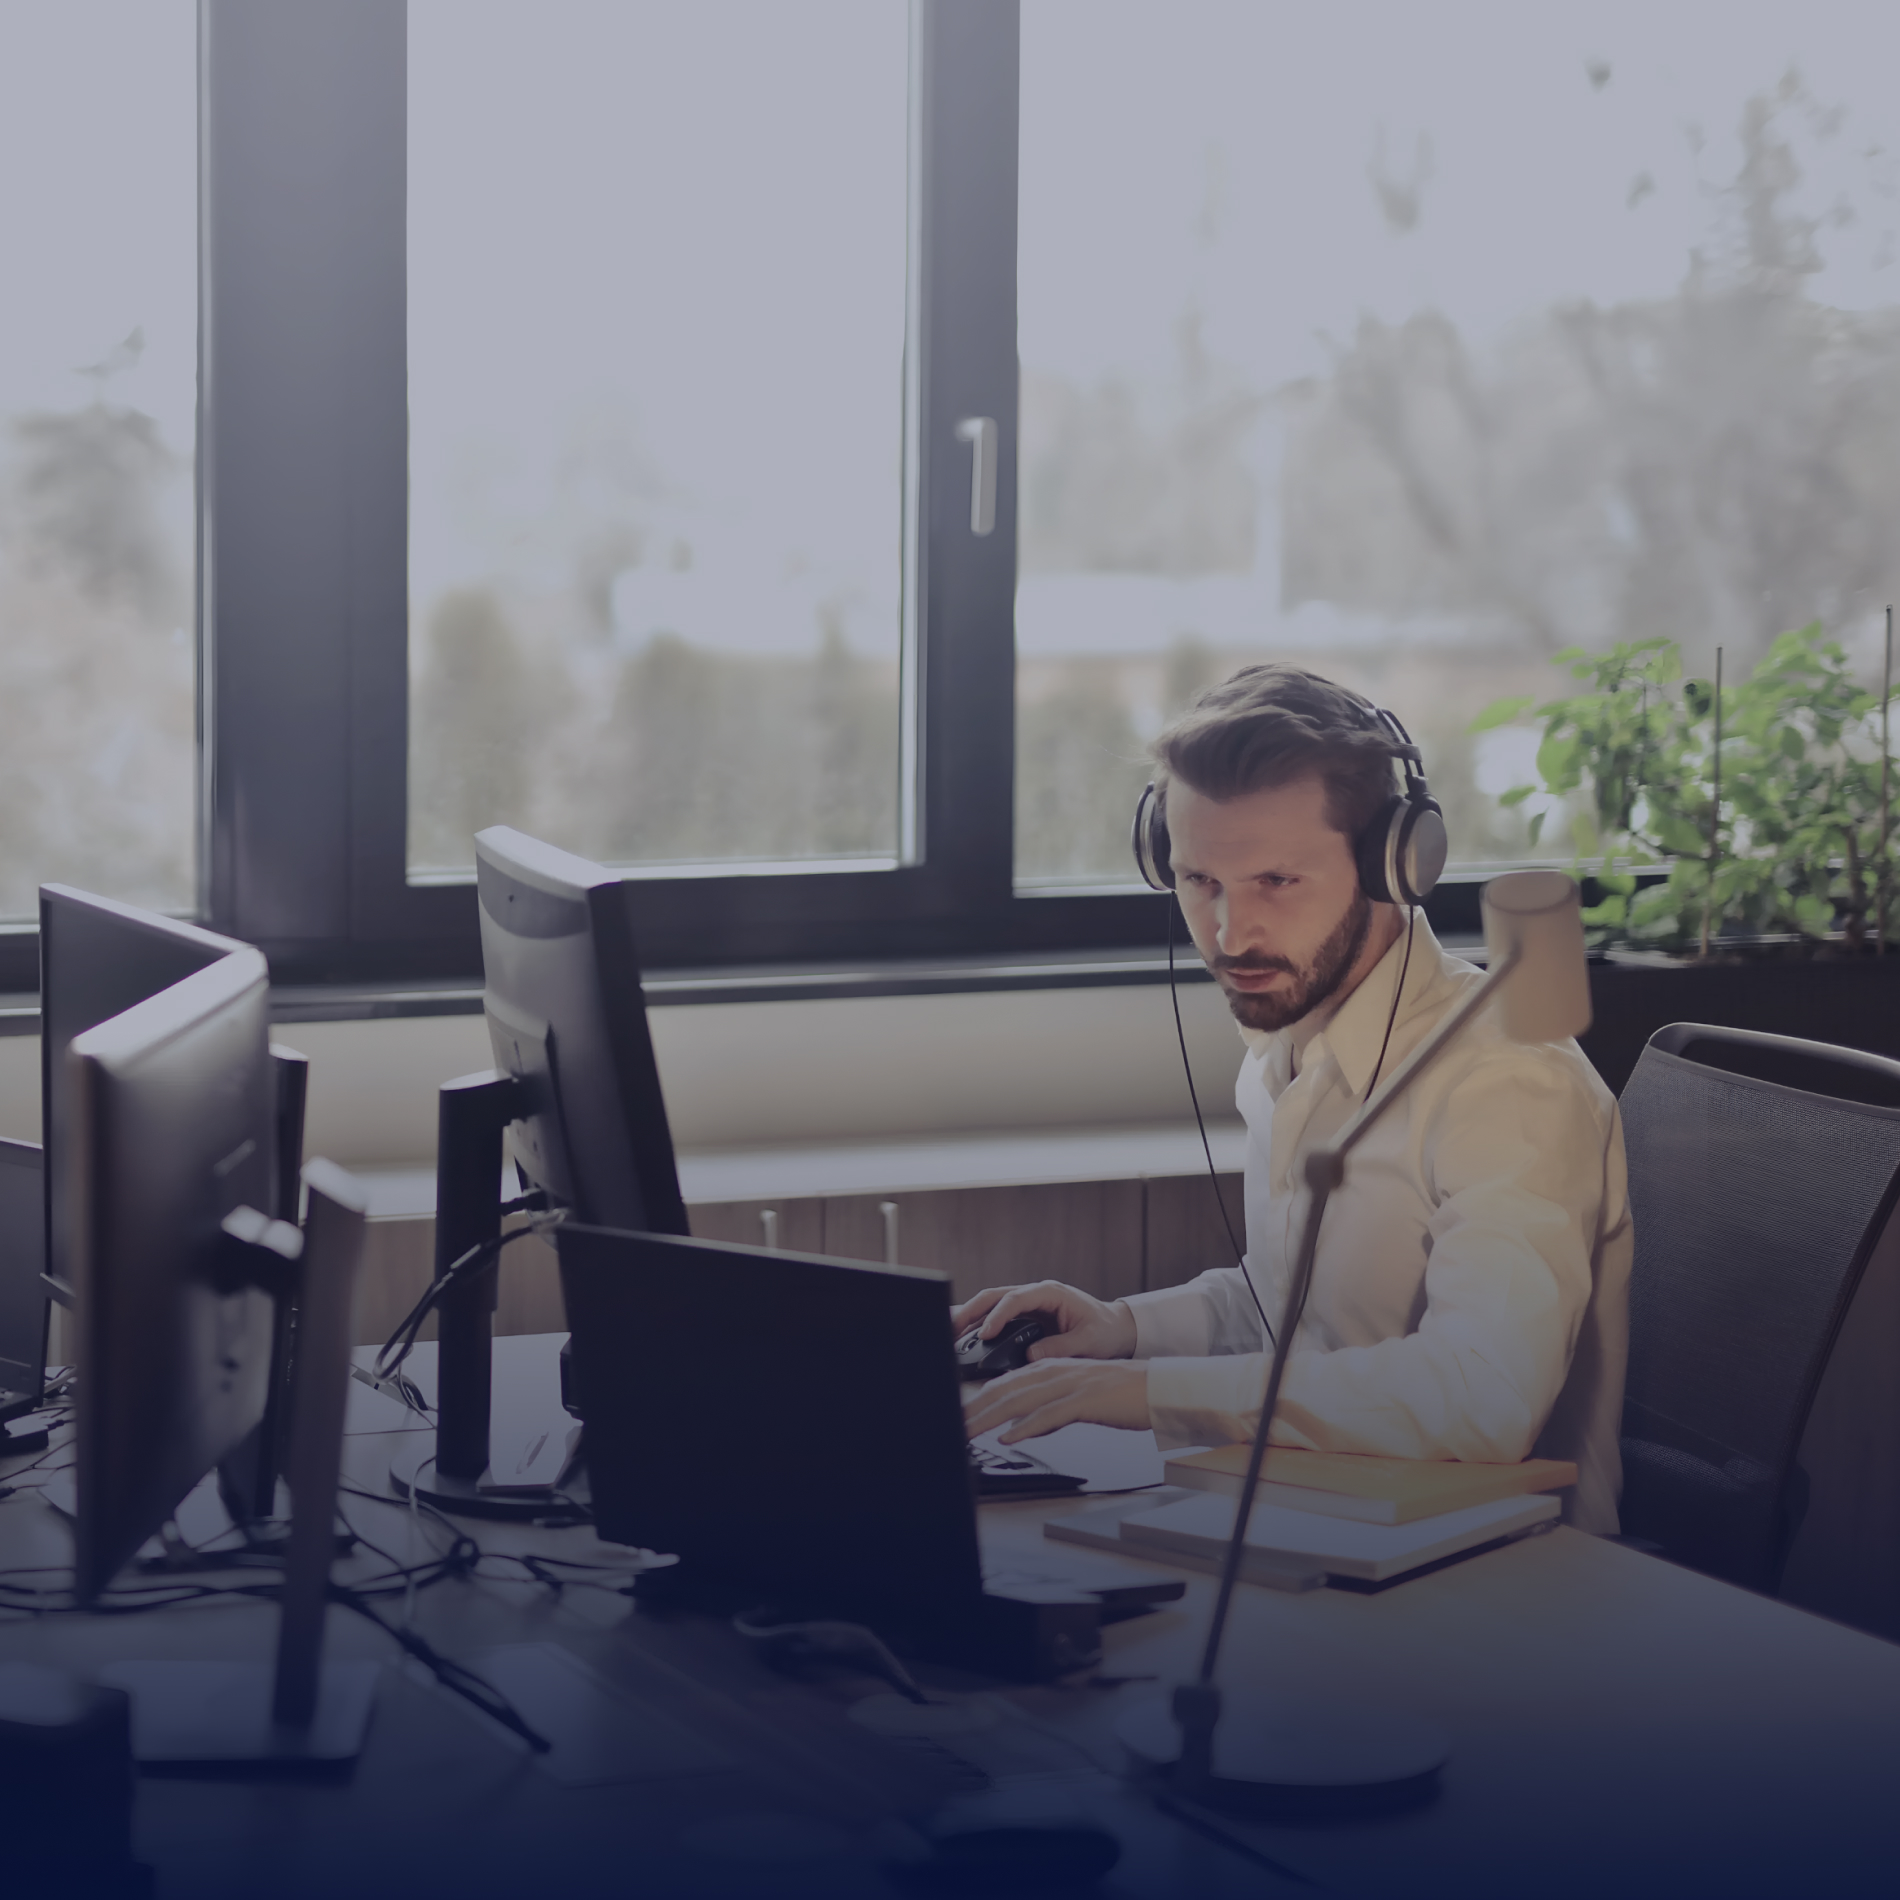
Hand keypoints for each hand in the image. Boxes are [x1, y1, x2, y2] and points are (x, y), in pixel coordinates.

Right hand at [949, 1281, 1136, 1362]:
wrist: (1115, 1329)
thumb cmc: (1105, 1332)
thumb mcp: (1088, 1342)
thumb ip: (1060, 1347)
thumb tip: (1030, 1356)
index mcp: (1050, 1293)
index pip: (1015, 1299)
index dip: (997, 1315)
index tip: (985, 1334)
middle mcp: (1035, 1295)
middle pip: (994, 1296)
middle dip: (970, 1311)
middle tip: (951, 1329)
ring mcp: (1028, 1305)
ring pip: (991, 1305)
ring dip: (970, 1318)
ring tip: (950, 1335)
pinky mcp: (1025, 1318)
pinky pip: (997, 1318)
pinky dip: (980, 1327)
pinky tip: (966, 1341)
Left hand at [964, 1359, 1150, 1441]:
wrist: (1157, 1389)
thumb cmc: (1120, 1396)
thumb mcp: (1076, 1399)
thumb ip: (1048, 1409)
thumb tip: (1020, 1428)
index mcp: (1051, 1369)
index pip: (1003, 1384)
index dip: (976, 1400)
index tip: (957, 1416)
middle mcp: (1055, 1372)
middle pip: (1004, 1390)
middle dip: (973, 1409)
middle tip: (950, 1426)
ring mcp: (1069, 1384)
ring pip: (1020, 1401)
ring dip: (989, 1418)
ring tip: (967, 1433)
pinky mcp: (1085, 1400)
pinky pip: (1050, 1414)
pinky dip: (1026, 1426)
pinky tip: (1009, 1437)